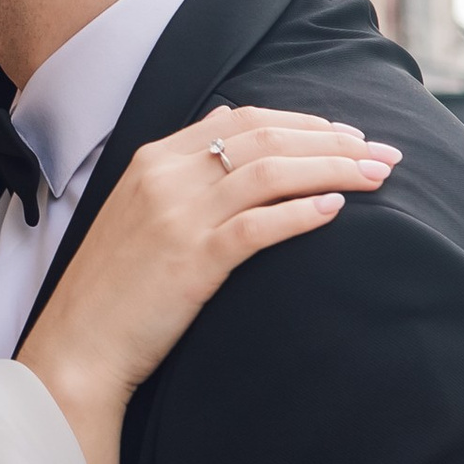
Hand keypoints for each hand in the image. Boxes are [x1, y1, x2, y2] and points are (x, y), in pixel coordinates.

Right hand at [24, 105, 399, 423]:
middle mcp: (166, 176)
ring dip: (333, 170)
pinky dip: (303, 212)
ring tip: (378, 178)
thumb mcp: (137, 207)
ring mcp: (178, 216)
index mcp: (154, 158)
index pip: (242, 118)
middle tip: (385, 154)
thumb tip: (227, 118)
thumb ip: (181, 164)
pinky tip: (337, 210)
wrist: (79, 345)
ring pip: (270, 173)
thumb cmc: (115, 286)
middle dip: (333, 141)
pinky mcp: (192, 260)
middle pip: (265, 138)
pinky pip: (259, 225)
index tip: (348, 135)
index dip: (303, 122)